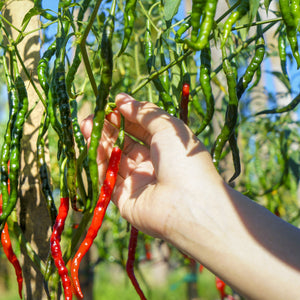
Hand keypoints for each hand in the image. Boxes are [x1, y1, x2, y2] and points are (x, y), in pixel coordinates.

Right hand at [80, 93, 221, 239]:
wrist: (187, 204)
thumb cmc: (183, 160)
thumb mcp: (168, 127)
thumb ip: (144, 112)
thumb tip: (122, 99)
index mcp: (166, 149)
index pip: (142, 130)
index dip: (127, 117)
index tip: (111, 104)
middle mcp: (152, 165)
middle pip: (126, 144)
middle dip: (109, 128)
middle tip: (93, 115)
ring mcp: (138, 182)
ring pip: (115, 159)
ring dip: (100, 142)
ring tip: (86, 124)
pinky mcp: (125, 199)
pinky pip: (109, 178)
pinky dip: (100, 161)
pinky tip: (92, 144)